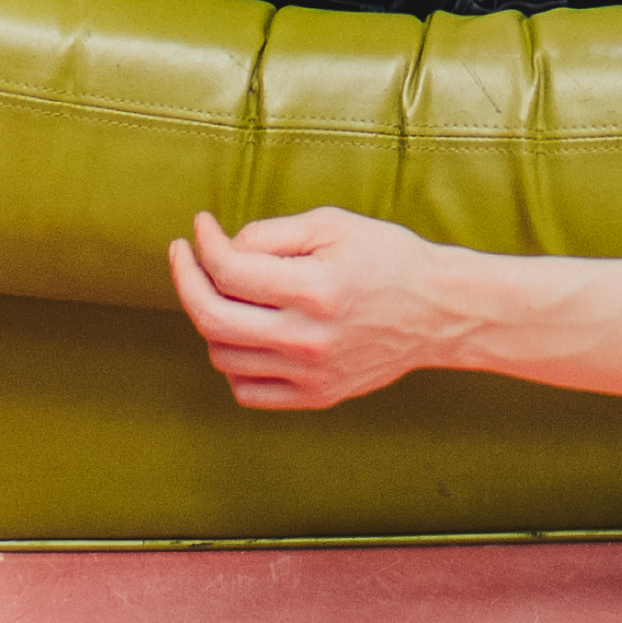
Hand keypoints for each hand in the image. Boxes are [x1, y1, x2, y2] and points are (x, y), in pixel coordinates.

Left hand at [168, 202, 444, 412]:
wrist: (436, 311)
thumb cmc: (386, 257)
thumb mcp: (332, 225)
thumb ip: (272, 235)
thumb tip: (224, 249)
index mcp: (313, 289)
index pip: (229, 271)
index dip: (203, 243)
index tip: (200, 226)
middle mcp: (307, 339)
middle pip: (212, 319)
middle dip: (187, 281)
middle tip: (185, 256)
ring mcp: (309, 375)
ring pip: (223, 356)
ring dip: (210, 319)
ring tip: (224, 291)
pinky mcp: (315, 397)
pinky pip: (248, 391)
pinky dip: (233, 362)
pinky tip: (244, 333)